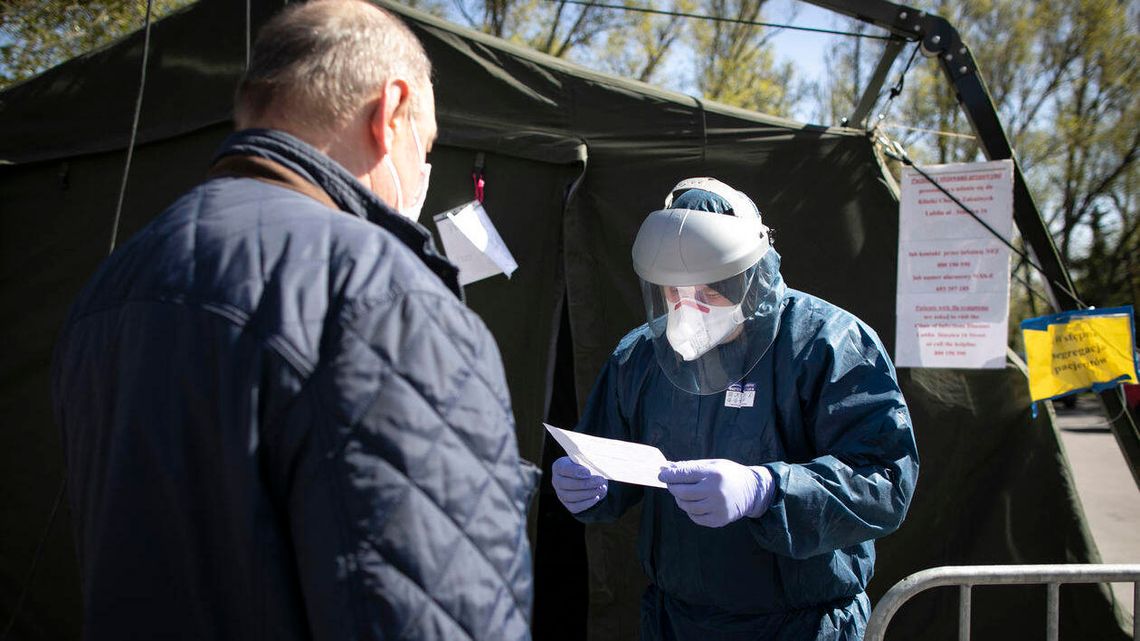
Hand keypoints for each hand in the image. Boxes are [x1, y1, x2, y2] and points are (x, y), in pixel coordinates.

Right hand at [552, 457, 607, 513]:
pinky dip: (586, 503)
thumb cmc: (587, 466)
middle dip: (585, 483)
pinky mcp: (567, 504)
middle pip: (565, 484)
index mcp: (559, 466)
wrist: (590, 478)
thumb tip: (588, 473)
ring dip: (587, 493)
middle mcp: (556, 480)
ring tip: (600, 488)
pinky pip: (575, 507)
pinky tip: (596, 497)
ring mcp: (560, 494)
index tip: (588, 473)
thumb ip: (586, 463)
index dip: (575, 471)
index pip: (562, 468)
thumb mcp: (587, 461)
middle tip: (599, 481)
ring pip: (570, 497)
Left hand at [658, 459, 773, 527]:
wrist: (752, 491)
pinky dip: (690, 510)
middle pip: (682, 492)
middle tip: (670, 484)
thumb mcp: (713, 464)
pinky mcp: (719, 520)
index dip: (670, 475)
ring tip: (682, 493)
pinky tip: (693, 503)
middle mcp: (716, 492)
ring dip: (680, 499)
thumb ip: (691, 467)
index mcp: (714, 474)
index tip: (662, 475)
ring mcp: (718, 508)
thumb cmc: (729, 474)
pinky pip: (695, 517)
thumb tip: (668, 468)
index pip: (685, 475)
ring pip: (687, 506)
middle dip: (672, 487)